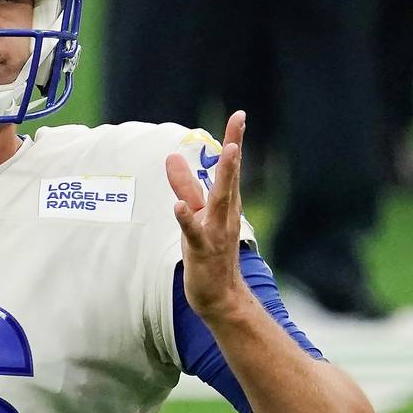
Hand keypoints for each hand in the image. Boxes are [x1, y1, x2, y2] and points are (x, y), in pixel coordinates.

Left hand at [164, 110, 248, 319]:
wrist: (221, 297)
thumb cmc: (207, 252)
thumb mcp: (194, 214)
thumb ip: (183, 186)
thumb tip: (172, 158)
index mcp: (224, 204)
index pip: (229, 168)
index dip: (234, 141)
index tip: (239, 115)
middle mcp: (224, 214)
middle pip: (230, 177)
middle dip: (234, 148)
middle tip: (239, 121)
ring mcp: (216, 232)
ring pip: (220, 200)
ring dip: (225, 176)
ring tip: (229, 151)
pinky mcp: (202, 250)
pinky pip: (194, 233)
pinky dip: (186, 220)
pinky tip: (177, 207)